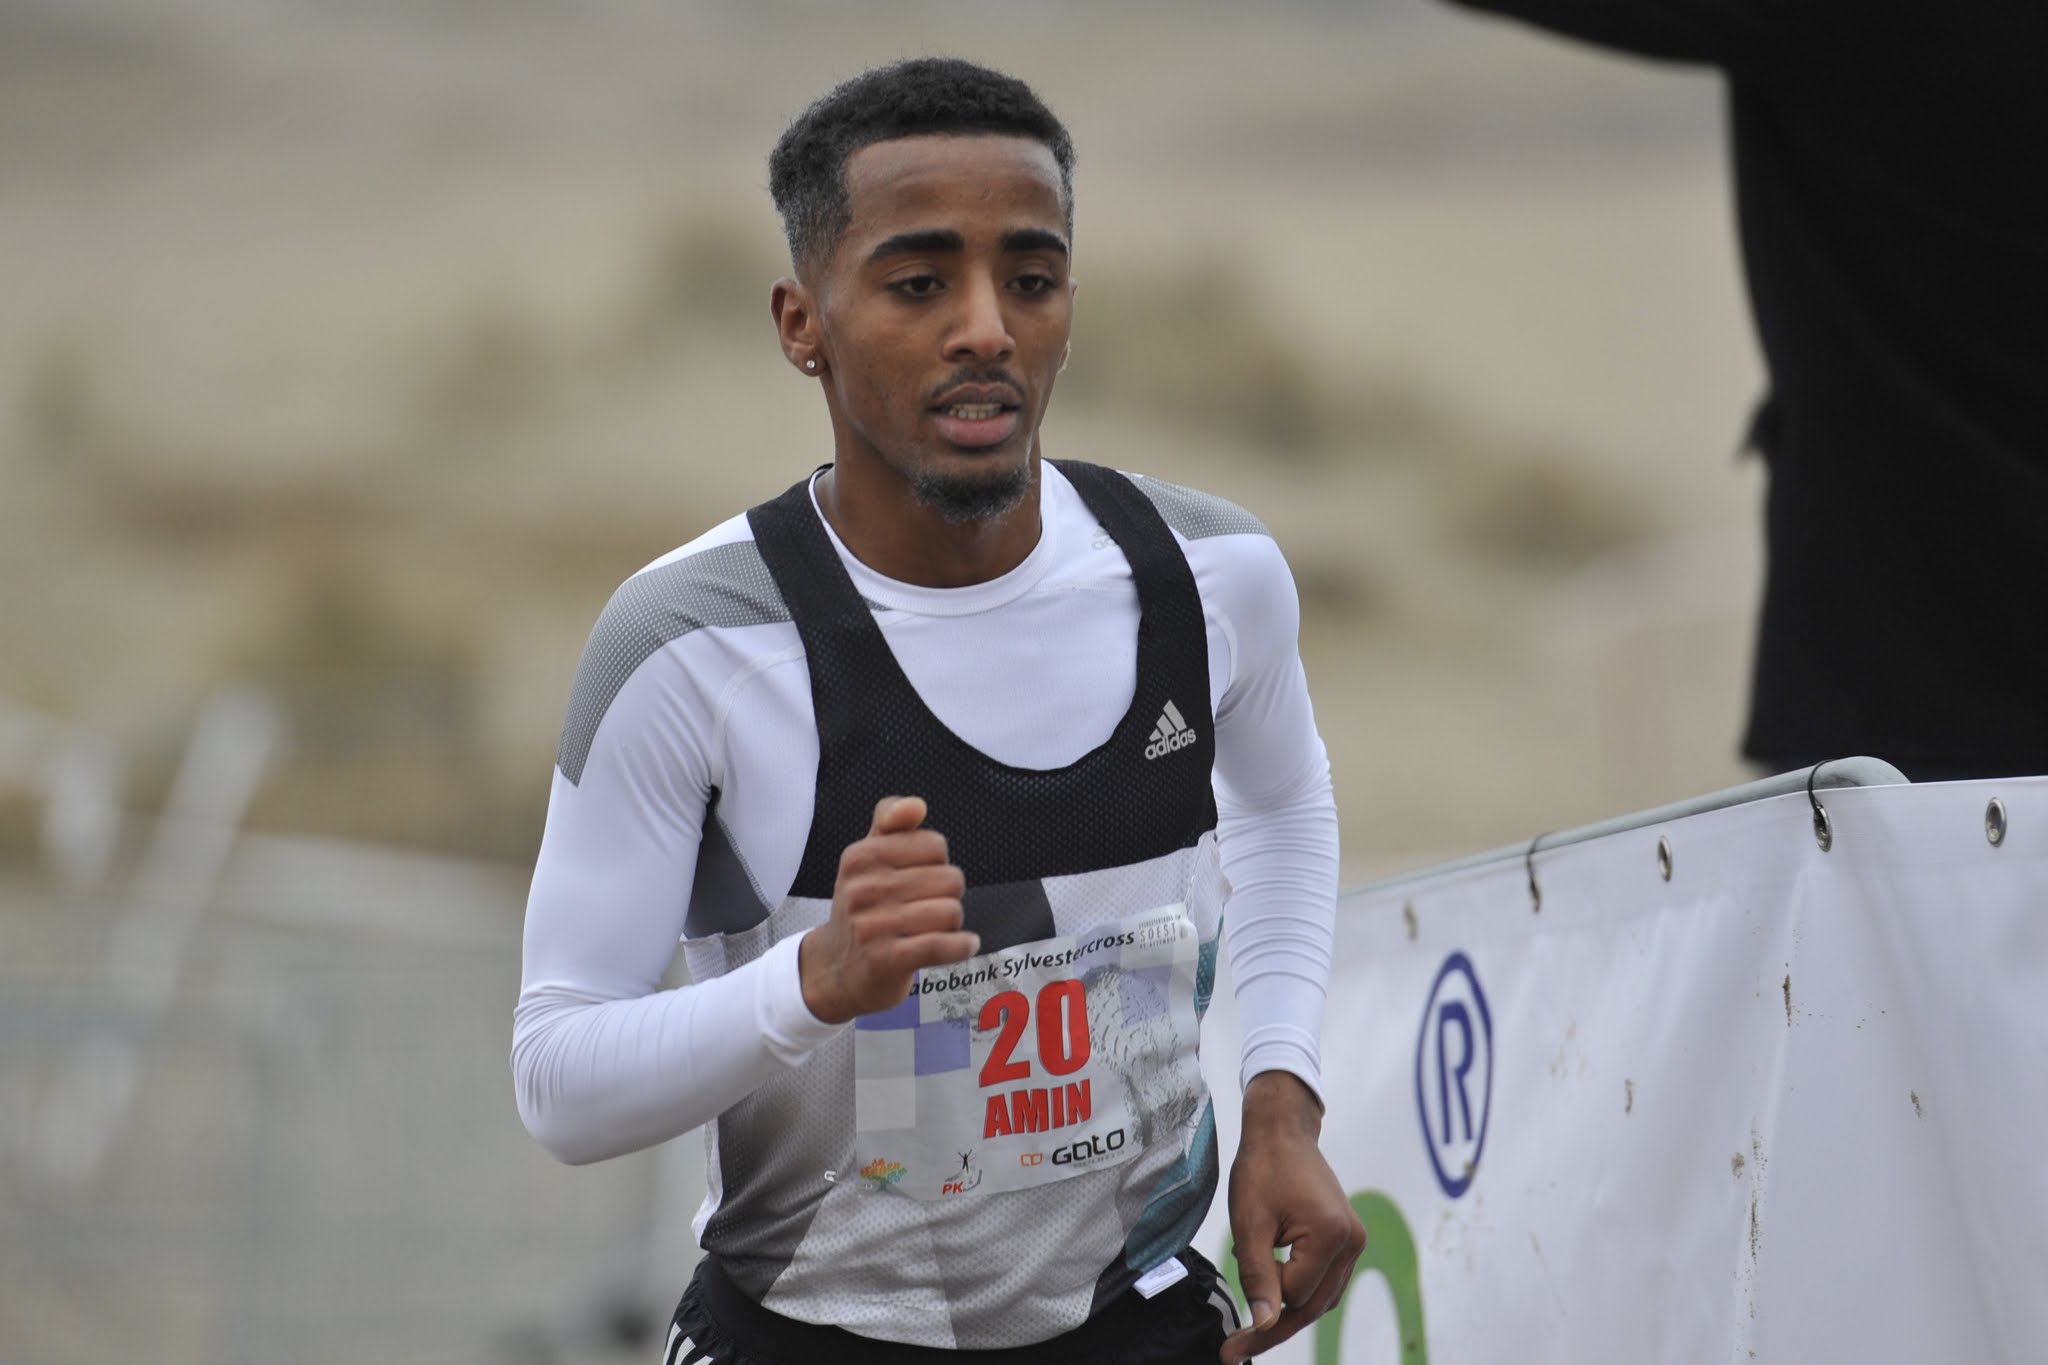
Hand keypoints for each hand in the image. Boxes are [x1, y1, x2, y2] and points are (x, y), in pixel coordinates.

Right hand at [799, 795, 978, 1024]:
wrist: (835, 969)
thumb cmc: (862, 909)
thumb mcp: (867, 858)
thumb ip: (890, 821)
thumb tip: (915, 806)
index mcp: (860, 856)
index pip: (934, 845)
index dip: (938, 863)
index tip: (921, 878)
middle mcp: (862, 888)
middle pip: (949, 879)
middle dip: (948, 895)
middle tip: (927, 908)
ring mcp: (871, 926)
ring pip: (950, 911)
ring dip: (952, 924)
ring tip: (934, 928)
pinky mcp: (885, 960)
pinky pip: (942, 945)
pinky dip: (962, 945)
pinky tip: (965, 944)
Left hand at [1220, 1072, 1365, 1363]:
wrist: (1281, 1130)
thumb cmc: (1262, 1168)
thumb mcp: (1249, 1222)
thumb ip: (1258, 1275)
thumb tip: (1264, 1323)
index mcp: (1331, 1235)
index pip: (1295, 1297)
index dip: (1261, 1316)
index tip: (1230, 1344)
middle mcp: (1352, 1242)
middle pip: (1313, 1305)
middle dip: (1274, 1327)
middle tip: (1234, 1350)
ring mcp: (1354, 1240)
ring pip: (1321, 1298)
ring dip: (1288, 1312)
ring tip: (1248, 1330)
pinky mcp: (1346, 1238)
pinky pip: (1324, 1280)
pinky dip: (1298, 1292)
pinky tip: (1270, 1296)